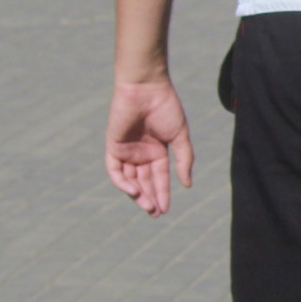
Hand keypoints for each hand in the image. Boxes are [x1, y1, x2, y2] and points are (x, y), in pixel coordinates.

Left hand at [106, 77, 192, 216]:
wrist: (146, 89)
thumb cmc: (165, 108)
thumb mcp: (179, 137)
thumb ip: (184, 160)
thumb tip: (187, 185)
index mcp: (157, 150)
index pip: (159, 177)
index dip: (163, 193)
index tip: (166, 210)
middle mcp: (141, 153)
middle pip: (144, 182)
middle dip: (149, 198)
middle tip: (155, 213)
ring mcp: (126, 151)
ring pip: (129, 179)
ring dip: (137, 194)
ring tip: (147, 206)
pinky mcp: (113, 147)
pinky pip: (115, 170)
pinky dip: (122, 183)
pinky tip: (134, 191)